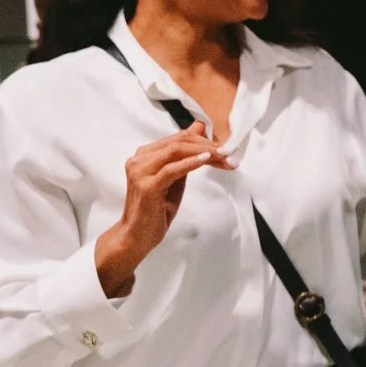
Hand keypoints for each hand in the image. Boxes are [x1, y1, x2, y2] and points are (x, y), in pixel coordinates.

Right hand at [95, 123, 231, 297]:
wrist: (136, 236)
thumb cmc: (156, 209)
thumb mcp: (176, 179)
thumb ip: (186, 157)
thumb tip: (200, 130)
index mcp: (144, 155)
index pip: (177, 139)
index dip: (203, 140)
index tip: (225, 148)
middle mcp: (139, 159)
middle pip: (178, 142)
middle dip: (207, 145)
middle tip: (229, 152)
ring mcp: (140, 171)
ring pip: (175, 151)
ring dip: (203, 152)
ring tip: (222, 156)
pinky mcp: (146, 186)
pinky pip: (172, 169)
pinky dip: (191, 163)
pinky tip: (206, 160)